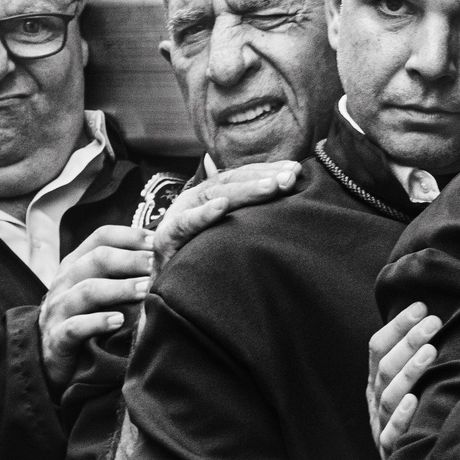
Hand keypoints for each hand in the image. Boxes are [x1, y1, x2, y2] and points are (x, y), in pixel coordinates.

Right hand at [39, 223, 153, 387]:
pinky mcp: (57, 339)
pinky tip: (118, 321)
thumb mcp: (96, 289)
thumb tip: (159, 254)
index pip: (101, 237)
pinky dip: (97, 322)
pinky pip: (75, 327)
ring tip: (144, 290)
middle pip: (97, 259)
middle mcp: (65, 281)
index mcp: (76, 264)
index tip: (156, 242)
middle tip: (156, 265)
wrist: (49, 357)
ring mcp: (58, 310)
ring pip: (87, 291)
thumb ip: (119, 271)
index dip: (129, 236)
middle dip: (130, 260)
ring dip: (119, 289)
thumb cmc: (82, 316)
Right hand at [150, 160, 303, 271]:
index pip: (240, 175)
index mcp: (207, 194)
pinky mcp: (166, 238)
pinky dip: (203, 214)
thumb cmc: (196, 256)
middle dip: (263, 178)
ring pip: (212, 196)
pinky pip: (185, 224)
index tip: (296, 170)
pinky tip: (222, 207)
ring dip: (244, 191)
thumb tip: (279, 195)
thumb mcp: (222, 230)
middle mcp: (193, 199)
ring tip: (270, 187)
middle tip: (290, 178)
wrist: (162, 289)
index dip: (267, 170)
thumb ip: (244, 212)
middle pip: (231, 181)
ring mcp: (178, 216)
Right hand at [365, 301, 437, 454]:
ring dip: (409, 371)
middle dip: (409, 341)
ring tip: (431, 351)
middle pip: (386, 367)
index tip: (420, 306)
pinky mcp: (390, 450)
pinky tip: (414, 400)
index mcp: (377, 380)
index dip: (397, 326)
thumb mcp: (409, 384)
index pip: (378, 347)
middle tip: (433, 321)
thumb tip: (438, 318)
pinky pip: (392, 434)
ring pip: (389, 395)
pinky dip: (401, 417)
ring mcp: (381, 424)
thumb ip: (418, 357)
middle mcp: (376, 399)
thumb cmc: (417, 413)